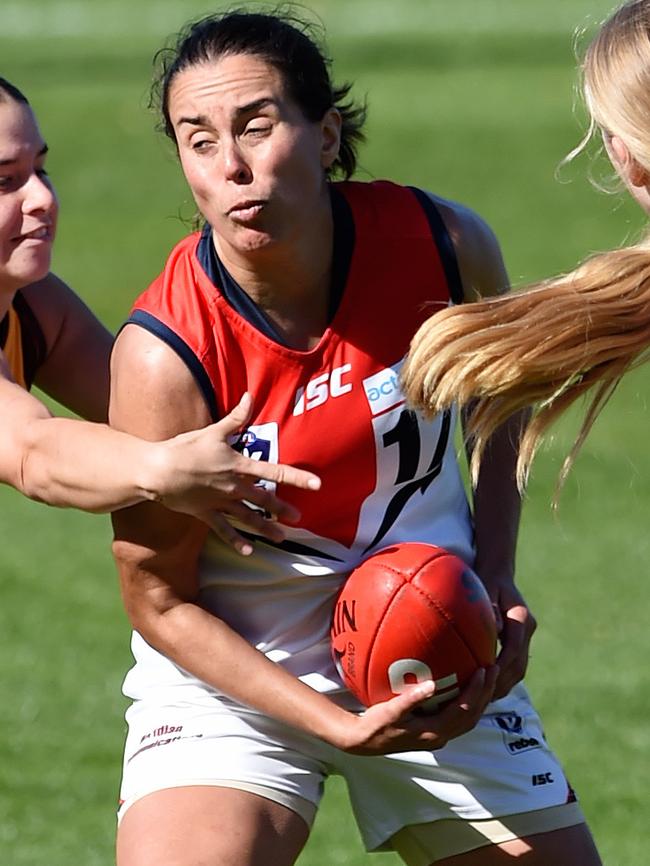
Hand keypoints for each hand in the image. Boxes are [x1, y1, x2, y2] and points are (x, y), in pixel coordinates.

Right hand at [154, 393, 320, 552]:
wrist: (158, 469)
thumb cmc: (185, 448)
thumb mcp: (212, 431)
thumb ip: (235, 418)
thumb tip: (250, 396)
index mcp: (238, 465)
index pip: (274, 471)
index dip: (297, 477)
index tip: (317, 484)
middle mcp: (233, 486)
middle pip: (264, 499)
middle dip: (282, 509)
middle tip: (298, 518)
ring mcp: (220, 502)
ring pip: (248, 518)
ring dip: (266, 528)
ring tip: (281, 538)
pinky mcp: (206, 513)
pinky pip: (224, 530)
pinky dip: (236, 541)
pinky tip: (249, 551)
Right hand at [336, 666, 497, 755]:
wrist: (365, 742)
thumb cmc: (376, 724)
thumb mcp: (390, 710)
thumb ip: (412, 699)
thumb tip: (432, 685)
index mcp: (433, 731)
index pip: (464, 710)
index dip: (477, 691)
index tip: (484, 669)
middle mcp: (440, 736)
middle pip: (472, 715)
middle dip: (486, 693)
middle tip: (494, 667)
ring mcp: (438, 736)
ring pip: (468, 719)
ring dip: (480, 699)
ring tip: (487, 677)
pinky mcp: (434, 732)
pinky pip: (459, 717)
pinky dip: (468, 703)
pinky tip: (466, 686)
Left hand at [488, 580, 535, 698]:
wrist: (499, 572)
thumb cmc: (487, 578)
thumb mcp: (486, 587)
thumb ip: (491, 607)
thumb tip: (496, 629)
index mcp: (522, 617)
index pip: (513, 648)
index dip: (502, 665)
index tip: (486, 678)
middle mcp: (528, 628)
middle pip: (519, 664)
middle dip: (503, 683)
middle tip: (483, 698)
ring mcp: (526, 636)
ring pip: (519, 669)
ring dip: (504, 685)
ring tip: (483, 701)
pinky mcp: (520, 641)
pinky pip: (514, 665)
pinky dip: (503, 679)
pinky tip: (485, 689)